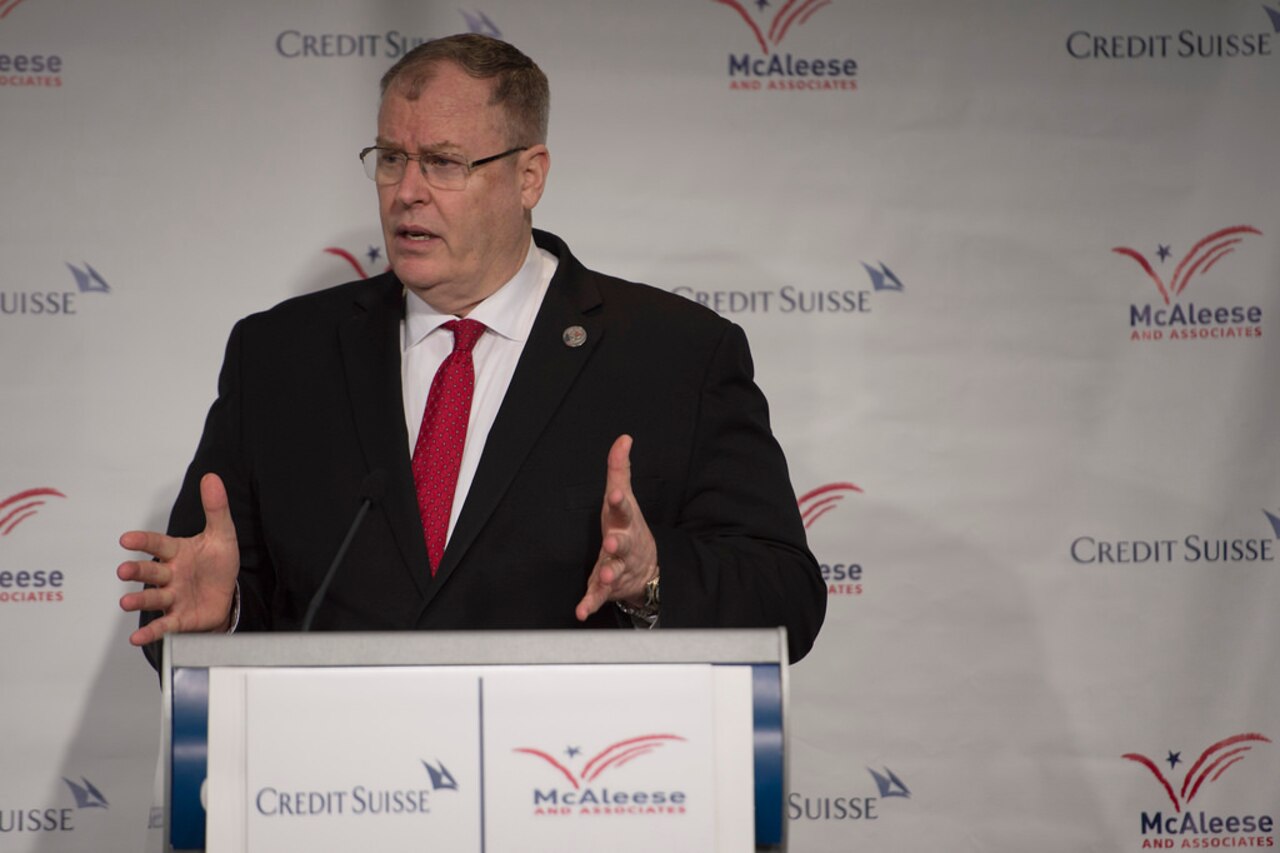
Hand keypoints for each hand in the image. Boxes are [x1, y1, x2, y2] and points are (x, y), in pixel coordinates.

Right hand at [116, 473, 240, 645]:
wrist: (227, 596)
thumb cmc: (217, 564)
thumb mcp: (222, 534)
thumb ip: (216, 508)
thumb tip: (212, 478)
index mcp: (178, 552)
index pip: (158, 544)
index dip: (143, 541)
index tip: (127, 539)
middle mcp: (170, 574)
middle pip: (151, 571)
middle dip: (137, 571)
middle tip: (124, 570)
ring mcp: (173, 597)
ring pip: (153, 598)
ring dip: (139, 600)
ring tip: (126, 602)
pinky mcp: (180, 618)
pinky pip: (164, 625)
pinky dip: (152, 632)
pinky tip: (137, 638)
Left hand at [575, 435, 658, 620]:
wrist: (646, 569)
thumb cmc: (627, 526)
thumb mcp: (624, 497)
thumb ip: (619, 468)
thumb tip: (623, 438)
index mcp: (624, 522)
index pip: (623, 509)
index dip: (620, 501)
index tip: (616, 493)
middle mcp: (623, 545)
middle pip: (623, 544)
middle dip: (618, 544)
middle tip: (612, 543)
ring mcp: (617, 568)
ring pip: (613, 571)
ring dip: (608, 575)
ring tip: (602, 578)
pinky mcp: (607, 588)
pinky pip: (598, 597)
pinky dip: (590, 604)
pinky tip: (581, 611)